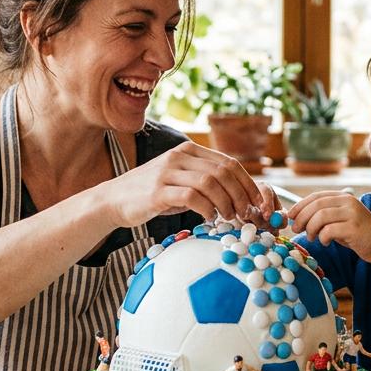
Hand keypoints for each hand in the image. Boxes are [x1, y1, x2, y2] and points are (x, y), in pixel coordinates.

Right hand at [100, 142, 261, 226]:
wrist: (113, 200)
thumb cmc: (152, 194)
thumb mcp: (180, 180)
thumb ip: (205, 181)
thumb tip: (239, 197)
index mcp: (188, 151)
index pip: (229, 162)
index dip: (248, 183)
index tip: (257, 203)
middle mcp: (179, 157)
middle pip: (223, 171)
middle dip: (241, 194)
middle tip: (246, 214)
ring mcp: (167, 172)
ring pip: (210, 182)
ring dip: (226, 202)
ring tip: (229, 218)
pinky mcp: (157, 191)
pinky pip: (192, 196)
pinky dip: (206, 209)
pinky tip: (208, 219)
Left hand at [287, 190, 370, 262]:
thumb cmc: (358, 234)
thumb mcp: (340, 219)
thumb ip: (324, 215)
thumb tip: (297, 217)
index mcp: (343, 197)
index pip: (316, 196)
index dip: (300, 205)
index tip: (290, 216)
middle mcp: (348, 202)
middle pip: (316, 205)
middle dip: (301, 218)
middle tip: (296, 229)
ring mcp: (352, 214)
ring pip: (320, 217)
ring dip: (310, 228)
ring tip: (312, 237)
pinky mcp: (354, 228)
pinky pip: (329, 231)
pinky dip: (322, 237)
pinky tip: (325, 242)